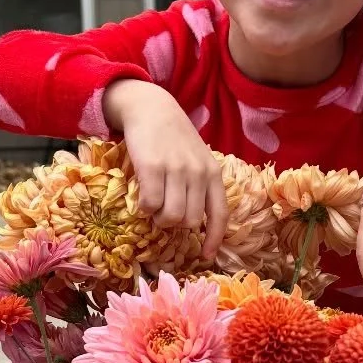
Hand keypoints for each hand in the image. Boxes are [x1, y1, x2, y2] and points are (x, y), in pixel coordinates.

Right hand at [103, 79, 227, 260]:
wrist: (151, 107)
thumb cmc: (174, 138)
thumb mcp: (197, 158)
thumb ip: (200, 185)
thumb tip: (195, 221)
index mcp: (213, 173)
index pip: (219, 214)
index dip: (214, 239)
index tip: (206, 255)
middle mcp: (198, 173)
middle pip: (189, 221)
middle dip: (175, 224)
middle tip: (164, 212)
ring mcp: (176, 170)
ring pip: (170, 217)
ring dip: (159, 218)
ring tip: (154, 205)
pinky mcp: (152, 167)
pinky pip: (150, 204)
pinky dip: (144, 208)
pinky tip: (143, 197)